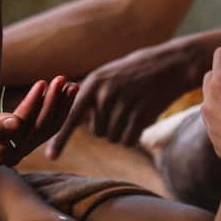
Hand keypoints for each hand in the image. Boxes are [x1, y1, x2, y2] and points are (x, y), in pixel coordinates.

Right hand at [0, 76, 77, 165]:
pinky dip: (61, 108)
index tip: (42, 83)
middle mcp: (13, 156)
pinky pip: (51, 127)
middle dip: (53, 101)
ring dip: (62, 104)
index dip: (33, 105)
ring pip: (49, 128)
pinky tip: (68, 91)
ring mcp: (24, 150)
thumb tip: (16, 125)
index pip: (21, 127)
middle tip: (62, 79)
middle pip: (39, 128)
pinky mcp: (31, 142)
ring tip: (71, 83)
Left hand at [46, 40, 199, 159]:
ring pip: (113, 137)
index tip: (51, 156)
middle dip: (108, 127)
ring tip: (133, 111)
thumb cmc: (135, 72)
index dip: (61, 138)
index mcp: (92, 84)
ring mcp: (122, 105)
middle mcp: (104, 95)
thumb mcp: (107, 76)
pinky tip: (142, 120)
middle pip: (97, 131)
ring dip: (122, 132)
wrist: (170, 64)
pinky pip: (128, 140)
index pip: (72, 116)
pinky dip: (133, 137)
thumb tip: (75, 120)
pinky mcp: (140, 115)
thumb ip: (90, 96)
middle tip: (122, 109)